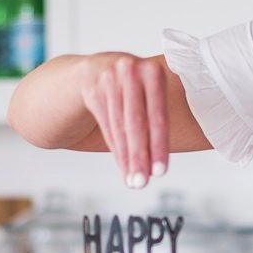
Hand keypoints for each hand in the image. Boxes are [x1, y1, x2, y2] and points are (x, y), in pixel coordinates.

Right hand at [81, 54, 169, 187]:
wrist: (95, 70)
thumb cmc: (133, 88)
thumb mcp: (148, 91)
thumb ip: (156, 117)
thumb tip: (158, 163)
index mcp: (153, 72)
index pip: (157, 116)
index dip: (159, 146)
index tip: (160, 172)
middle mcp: (130, 71)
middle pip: (136, 123)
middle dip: (140, 157)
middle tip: (142, 183)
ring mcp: (109, 78)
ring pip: (119, 127)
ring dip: (127, 158)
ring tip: (133, 181)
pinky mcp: (92, 89)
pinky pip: (106, 125)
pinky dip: (116, 150)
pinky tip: (123, 167)